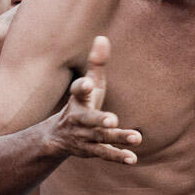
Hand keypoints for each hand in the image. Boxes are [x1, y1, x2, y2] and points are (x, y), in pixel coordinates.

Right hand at [52, 36, 140, 163]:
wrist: (58, 136)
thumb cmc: (81, 102)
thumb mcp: (88, 83)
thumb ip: (96, 63)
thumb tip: (102, 37)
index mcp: (78, 99)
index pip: (78, 91)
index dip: (82, 87)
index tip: (87, 83)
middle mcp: (79, 118)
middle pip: (89, 119)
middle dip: (99, 120)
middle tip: (112, 120)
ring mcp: (84, 136)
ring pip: (100, 138)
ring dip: (118, 138)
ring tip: (137, 137)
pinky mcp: (90, 150)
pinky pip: (104, 154)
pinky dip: (118, 156)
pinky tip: (132, 158)